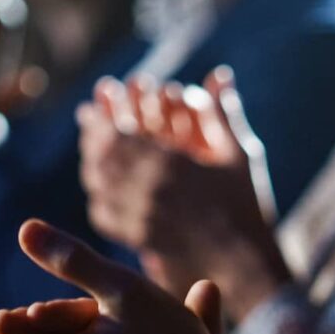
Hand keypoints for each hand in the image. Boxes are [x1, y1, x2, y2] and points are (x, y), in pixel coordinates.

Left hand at [78, 67, 293, 321]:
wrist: (242, 260)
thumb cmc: (246, 205)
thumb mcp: (240, 154)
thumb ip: (224, 113)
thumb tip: (221, 73)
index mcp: (169, 163)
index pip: (118, 134)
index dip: (102, 117)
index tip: (94, 105)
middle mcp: (147, 188)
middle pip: (102, 156)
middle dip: (92, 136)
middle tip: (88, 123)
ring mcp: (139, 215)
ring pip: (98, 184)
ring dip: (91, 164)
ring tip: (91, 153)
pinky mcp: (138, 238)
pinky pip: (104, 215)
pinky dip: (97, 198)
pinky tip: (100, 190)